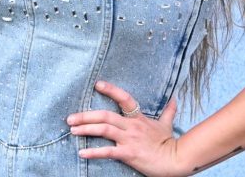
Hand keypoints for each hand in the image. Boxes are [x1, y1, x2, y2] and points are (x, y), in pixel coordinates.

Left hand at [67, 81, 186, 176]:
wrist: (175, 160)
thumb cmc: (169, 143)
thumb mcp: (167, 124)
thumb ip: (168, 111)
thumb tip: (174, 99)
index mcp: (138, 118)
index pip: (124, 98)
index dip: (111, 90)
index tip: (97, 84)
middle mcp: (132, 126)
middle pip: (106, 115)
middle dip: (86, 116)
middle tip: (70, 118)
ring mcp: (130, 139)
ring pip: (104, 130)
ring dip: (86, 129)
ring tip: (72, 130)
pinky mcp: (129, 154)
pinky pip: (108, 152)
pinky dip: (94, 152)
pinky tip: (82, 152)